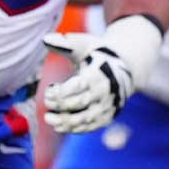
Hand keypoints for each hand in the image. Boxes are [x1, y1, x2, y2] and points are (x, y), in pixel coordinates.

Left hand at [42, 15, 162, 132]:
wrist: (123, 69)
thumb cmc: (96, 55)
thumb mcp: (84, 45)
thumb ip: (66, 43)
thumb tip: (45, 39)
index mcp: (99, 73)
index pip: (78, 86)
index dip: (61, 91)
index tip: (49, 90)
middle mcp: (105, 92)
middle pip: (79, 103)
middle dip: (59, 104)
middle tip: (47, 101)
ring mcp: (107, 106)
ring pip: (84, 119)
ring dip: (63, 121)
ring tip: (48, 118)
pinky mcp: (107, 117)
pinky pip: (90, 127)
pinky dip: (73, 129)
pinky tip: (59, 126)